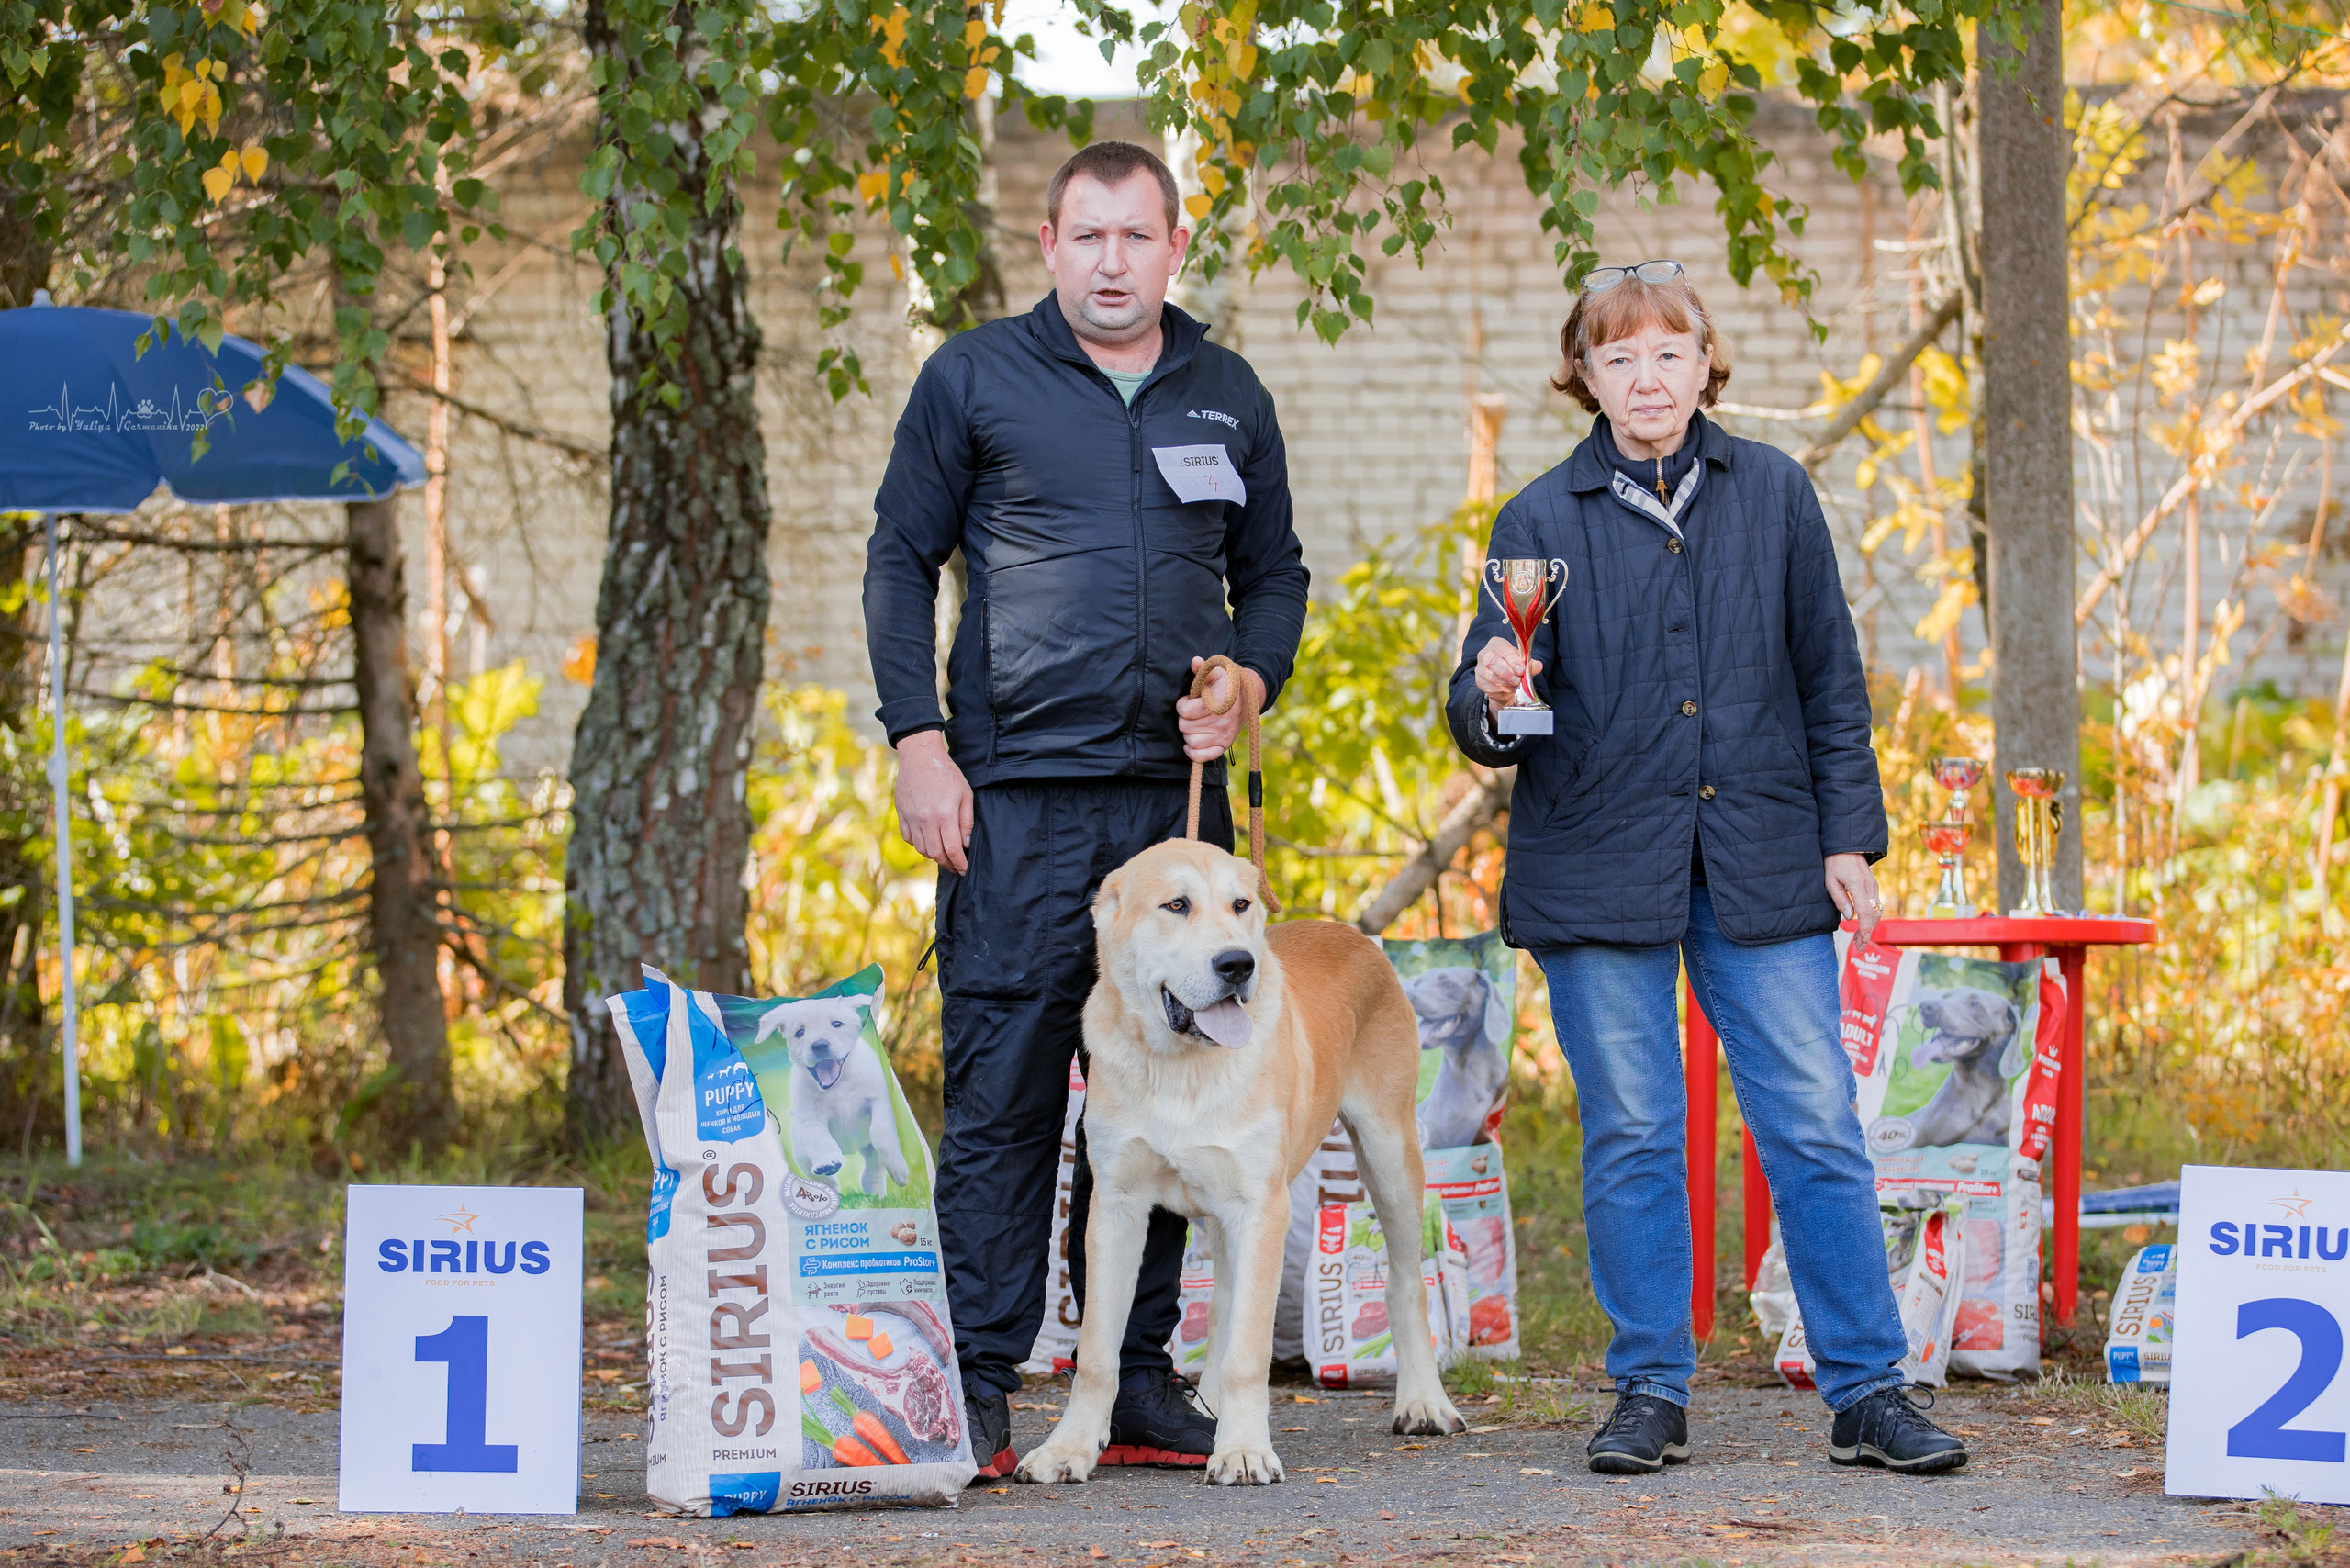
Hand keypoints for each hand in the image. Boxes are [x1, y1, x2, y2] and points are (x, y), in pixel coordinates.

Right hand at [894, 730, 972, 873]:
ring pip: (921, 849)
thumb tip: (966, 844)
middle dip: (948, 864)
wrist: (920, 757)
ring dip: (934, 856)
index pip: (953, 849)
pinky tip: (928, 841)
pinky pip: (909, 839)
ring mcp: (911, 818)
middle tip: (956, 866)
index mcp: (945, 815)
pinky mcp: (902, 815)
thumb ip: (966, 822)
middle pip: (936, 854)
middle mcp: (926, 820)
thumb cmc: (947, 774)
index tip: (965, 870)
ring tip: (943, 854)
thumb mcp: (965, 794)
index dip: (960, 864)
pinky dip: (919, 845)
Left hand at [1175, 658, 1265, 762]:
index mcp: (1218, 704)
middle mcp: (1222, 722)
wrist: (1248, 698)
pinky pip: (1201, 756)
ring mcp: (1223, 736)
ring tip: (1194, 724)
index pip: (1186, 711)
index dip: (1182, 705)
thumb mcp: (1218, 672)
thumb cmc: (1228, 684)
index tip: (1188, 700)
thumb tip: (1194, 661)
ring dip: (1188, 733)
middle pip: (1186, 727)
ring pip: (1191, 741)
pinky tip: (1191, 741)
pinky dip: (1192, 751)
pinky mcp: (1223, 746)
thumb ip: (1203, 668)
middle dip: (1184, 718)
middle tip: (1192, 712)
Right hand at [1474, 636, 1541, 720]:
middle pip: (1491, 661)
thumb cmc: (1514, 668)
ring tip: (1515, 685)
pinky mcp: (1479, 681)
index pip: (1502, 648)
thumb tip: (1538, 666)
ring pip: (1491, 676)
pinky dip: (1501, 689)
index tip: (1521, 670)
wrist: (1506, 683)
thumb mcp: (1523, 664)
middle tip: (1518, 680)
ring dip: (1506, 683)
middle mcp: (1485, 653)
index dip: (1512, 659)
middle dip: (1507, 672)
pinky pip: (1489, 686)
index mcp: (1496, 644)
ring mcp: (1480, 668)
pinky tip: (1508, 688)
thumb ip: (1530, 664)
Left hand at [1825, 852, 1882, 942]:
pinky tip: (1864, 926)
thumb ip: (1840, 899)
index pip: (1866, 912)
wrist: (1846, 846)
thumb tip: (1850, 917)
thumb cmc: (1834, 863)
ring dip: (1870, 927)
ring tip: (1860, 940)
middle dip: (1868, 932)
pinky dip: (1872, 918)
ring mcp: (1874, 886)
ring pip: (1877, 911)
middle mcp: (1870, 886)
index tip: (1863, 941)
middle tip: (1859, 947)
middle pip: (1873, 914)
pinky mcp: (1873, 886)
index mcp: (1858, 885)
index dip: (1865, 929)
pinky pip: (1876, 905)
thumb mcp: (1830, 881)